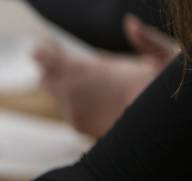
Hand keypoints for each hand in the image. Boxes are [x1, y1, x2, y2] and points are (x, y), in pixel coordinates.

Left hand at [35, 17, 175, 138]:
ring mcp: (72, 111)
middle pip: (46, 79)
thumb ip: (144, 40)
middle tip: (64, 68)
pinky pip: (69, 112)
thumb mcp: (161, 60)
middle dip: (53, 73)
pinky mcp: (78, 127)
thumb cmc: (157, 94)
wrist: (153, 131)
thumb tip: (130, 24)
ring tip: (87, 86)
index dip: (43, 55)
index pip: (47, 59)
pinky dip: (75, 105)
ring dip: (66, 90)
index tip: (43, 51)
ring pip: (58, 97)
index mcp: (83, 70)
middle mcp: (71, 92)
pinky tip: (94, 102)